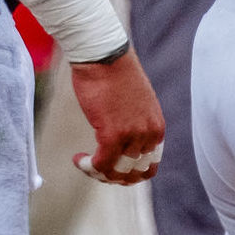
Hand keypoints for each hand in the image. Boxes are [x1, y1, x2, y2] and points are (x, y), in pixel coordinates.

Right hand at [69, 51, 164, 184]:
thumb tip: (124, 142)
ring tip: (85, 164)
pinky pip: (101, 164)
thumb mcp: (136, 104)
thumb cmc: (115, 75)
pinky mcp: (113, 134)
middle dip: (114, 177)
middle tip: (96, 171)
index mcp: (156, 127)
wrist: (105, 56)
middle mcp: (149, 134)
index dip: (130, 174)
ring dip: (98, 173)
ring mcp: (133, 136)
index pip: (150, 165)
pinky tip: (78, 159)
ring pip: (116, 171)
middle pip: (133, 173)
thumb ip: (135, 124)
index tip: (112, 169)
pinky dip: (88, 167)